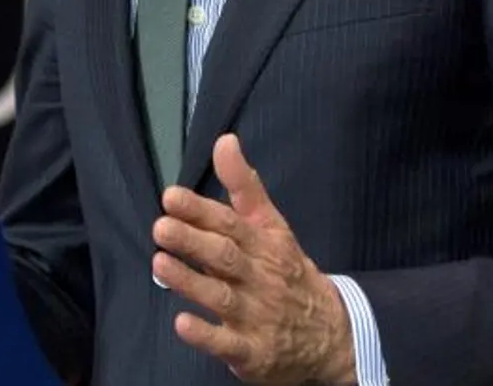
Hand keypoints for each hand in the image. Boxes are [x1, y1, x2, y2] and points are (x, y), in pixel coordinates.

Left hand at [152, 134, 355, 385]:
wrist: (332, 336)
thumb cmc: (288, 273)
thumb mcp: (273, 227)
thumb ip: (244, 187)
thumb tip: (224, 141)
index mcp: (263, 245)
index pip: (231, 224)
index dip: (200, 210)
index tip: (170, 197)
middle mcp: (259, 278)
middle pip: (226, 257)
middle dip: (193, 241)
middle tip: (161, 227)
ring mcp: (256, 316)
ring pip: (222, 297)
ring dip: (190, 281)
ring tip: (160, 263)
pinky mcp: (252, 351)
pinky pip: (228, 343)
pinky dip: (206, 335)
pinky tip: (182, 323)